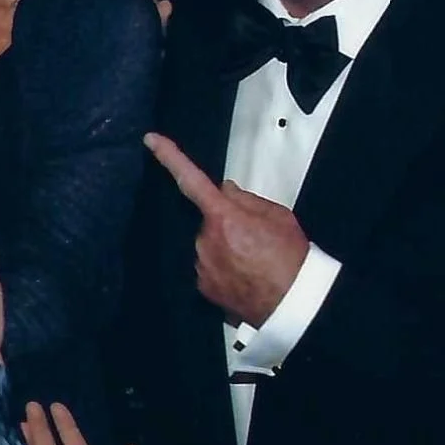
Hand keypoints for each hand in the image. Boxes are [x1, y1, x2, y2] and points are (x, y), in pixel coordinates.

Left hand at [145, 133, 306, 327]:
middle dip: (225, 224)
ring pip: (208, 246)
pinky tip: (245, 277)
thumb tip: (225, 190)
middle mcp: (205, 240)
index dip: (169, 157)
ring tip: (254, 262)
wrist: (293, 304)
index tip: (151, 140)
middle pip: (208, 221)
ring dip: (225, 249)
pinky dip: (224, 270)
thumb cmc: (291, 259)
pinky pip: (209, 269)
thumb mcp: (277, 215)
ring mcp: (202, 266)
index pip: (191, 179)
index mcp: (224, 216)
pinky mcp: (203, 288)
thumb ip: (246, 199)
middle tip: (255, 240)